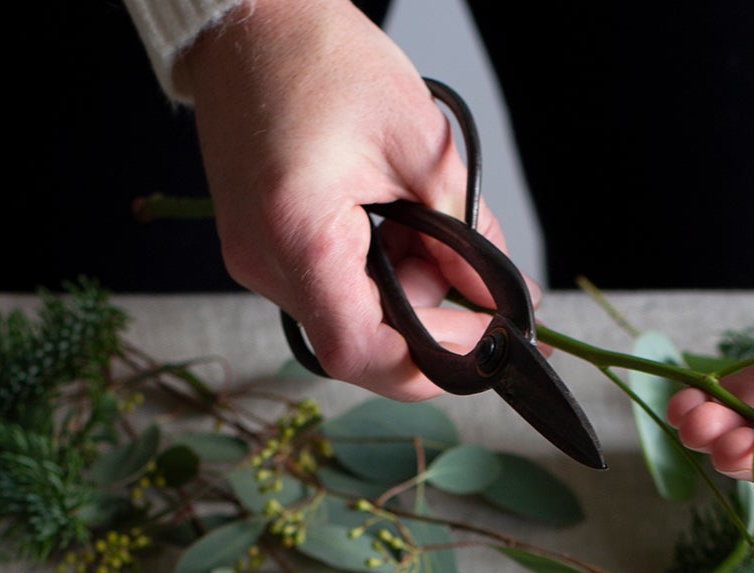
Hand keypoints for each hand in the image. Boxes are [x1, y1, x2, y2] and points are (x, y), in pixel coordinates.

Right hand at [182, 0, 531, 397]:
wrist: (251, 22)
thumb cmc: (323, 60)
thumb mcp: (420, 142)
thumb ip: (467, 233)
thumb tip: (502, 298)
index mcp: (299, 233)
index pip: (362, 351)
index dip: (433, 358)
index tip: (483, 338)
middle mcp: (264, 263)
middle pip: (358, 346)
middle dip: (425, 321)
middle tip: (461, 270)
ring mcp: (257, 263)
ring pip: (348, 322)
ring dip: (402, 295)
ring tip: (420, 226)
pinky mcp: (261, 254)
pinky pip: (329, 294)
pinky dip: (374, 277)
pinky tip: (388, 226)